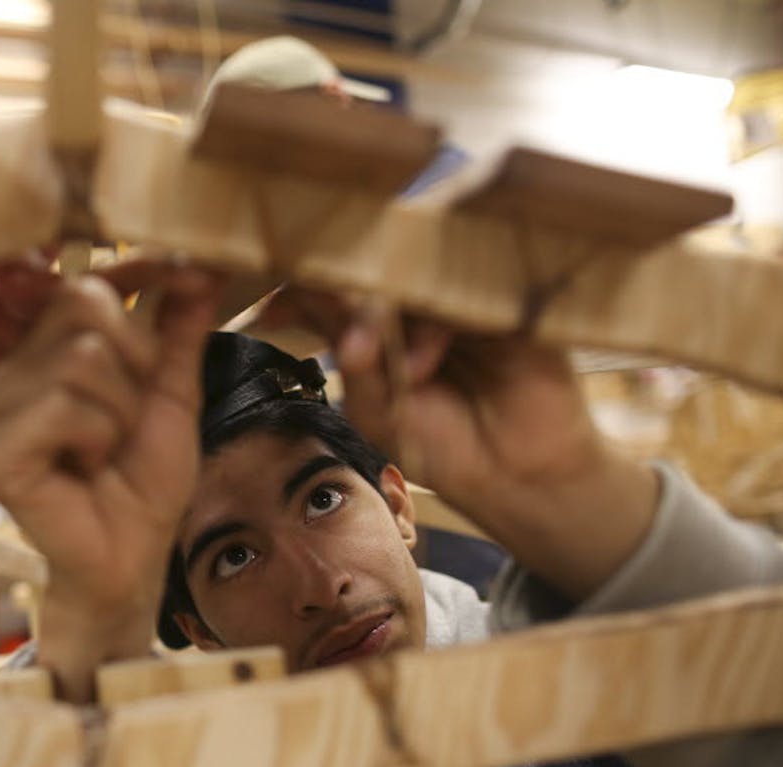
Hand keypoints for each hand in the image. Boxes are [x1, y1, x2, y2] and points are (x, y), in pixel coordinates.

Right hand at [0, 266, 220, 698]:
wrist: (130, 558)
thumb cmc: (143, 482)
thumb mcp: (173, 394)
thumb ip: (179, 330)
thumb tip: (203, 265)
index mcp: (49, 348)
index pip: (89, 281)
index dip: (144, 274)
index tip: (196, 280)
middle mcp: (13, 365)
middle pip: (85, 304)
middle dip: (135, 362)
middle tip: (129, 418)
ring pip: (80, 358)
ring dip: (119, 412)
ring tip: (105, 450)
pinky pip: (62, 406)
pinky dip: (95, 438)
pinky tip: (83, 468)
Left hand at [260, 289, 657, 598]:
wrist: (513, 476)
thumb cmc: (442, 446)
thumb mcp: (379, 410)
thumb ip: (355, 362)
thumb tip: (333, 322)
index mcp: (380, 326)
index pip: (333, 290)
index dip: (299, 291)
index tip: (268, 313)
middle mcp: (417, 306)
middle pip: (371, 274)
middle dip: (344, 301)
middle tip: (341, 344)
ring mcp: (460, 301)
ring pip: (412, 279)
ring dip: (387, 318)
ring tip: (381, 366)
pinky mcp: (505, 307)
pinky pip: (463, 291)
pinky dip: (433, 324)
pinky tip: (423, 363)